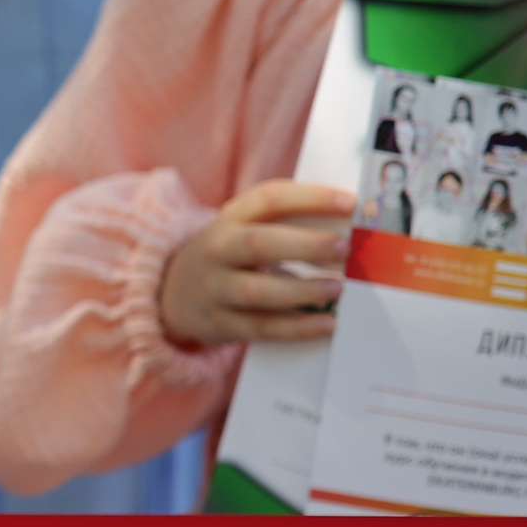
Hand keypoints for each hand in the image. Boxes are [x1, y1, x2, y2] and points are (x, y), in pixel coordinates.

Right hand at [158, 180, 352, 347]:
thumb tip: (349, 226)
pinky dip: (296, 328)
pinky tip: (326, 324)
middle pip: (258, 244)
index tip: (350, 203)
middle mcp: (218, 250)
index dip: (310, 198)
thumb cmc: (231, 256)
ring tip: (337, 289)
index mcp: (231, 218)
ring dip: (301, 290)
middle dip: (305, 245)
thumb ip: (286, 222)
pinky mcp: (220, 323)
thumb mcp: (245, 228)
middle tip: (344, 248)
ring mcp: (215, 288)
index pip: (269, 199)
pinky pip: (261, 328)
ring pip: (257, 291)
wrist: (176, 293)